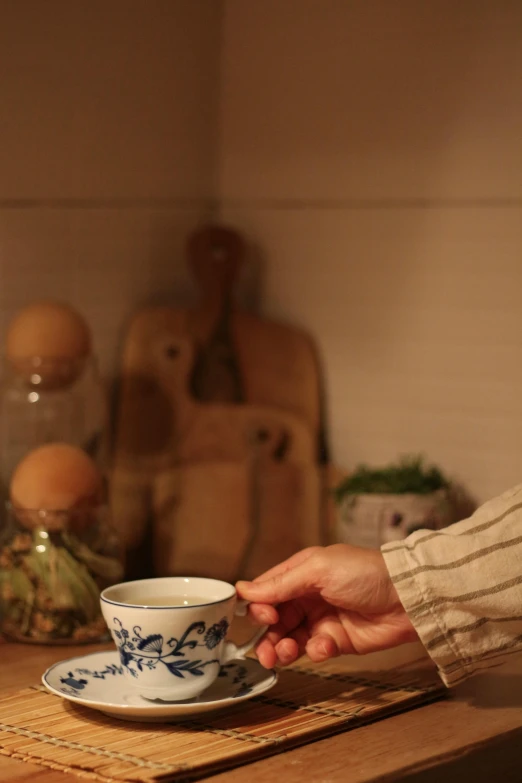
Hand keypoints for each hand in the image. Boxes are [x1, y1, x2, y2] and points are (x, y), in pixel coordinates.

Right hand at [236, 544, 417, 667]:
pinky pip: (314, 651)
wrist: (406, 598)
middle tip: (266, 651)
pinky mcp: (336, 642)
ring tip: (287, 653)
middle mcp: (307, 597)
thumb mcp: (318, 570)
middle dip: (267, 636)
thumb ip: (281, 584)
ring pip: (289, 639)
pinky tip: (325, 647)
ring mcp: (321, 620)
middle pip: (274, 620)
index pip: (267, 591)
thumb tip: (242, 590)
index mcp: (300, 573)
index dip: (259, 607)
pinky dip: (315, 652)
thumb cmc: (363, 573)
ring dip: (284, 649)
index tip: (262, 618)